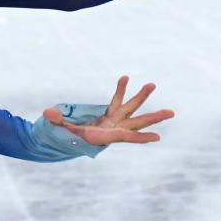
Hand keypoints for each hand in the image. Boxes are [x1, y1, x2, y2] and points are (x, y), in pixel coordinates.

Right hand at [42, 75, 173, 145]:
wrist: (63, 142)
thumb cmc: (61, 140)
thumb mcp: (59, 132)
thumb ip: (56, 122)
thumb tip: (48, 114)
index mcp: (103, 137)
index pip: (124, 137)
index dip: (140, 138)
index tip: (157, 137)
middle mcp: (112, 129)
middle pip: (135, 122)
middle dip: (153, 118)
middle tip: (171, 112)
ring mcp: (111, 122)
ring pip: (129, 109)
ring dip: (141, 97)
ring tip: (152, 84)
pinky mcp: (108, 115)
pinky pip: (116, 100)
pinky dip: (120, 90)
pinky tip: (125, 78)